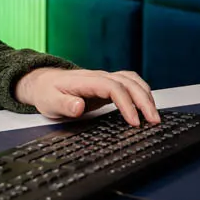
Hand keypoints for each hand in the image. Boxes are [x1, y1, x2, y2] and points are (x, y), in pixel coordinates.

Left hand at [15, 67, 159, 125]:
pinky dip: (142, 92)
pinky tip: (147, 105)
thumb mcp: (49, 102)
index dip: (126, 104)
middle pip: (128, 83)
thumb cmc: (47, 93)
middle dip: (144, 101)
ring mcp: (105, 79)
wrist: (44, 83)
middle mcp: (99, 77)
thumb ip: (64, 104)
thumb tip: (79, 106)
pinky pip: (130, 84)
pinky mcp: (108, 85)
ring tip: (155, 116)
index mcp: (86, 81)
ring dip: (146, 96)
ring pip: (133, 81)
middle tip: (154, 121)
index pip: (113, 88)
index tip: (134, 122)